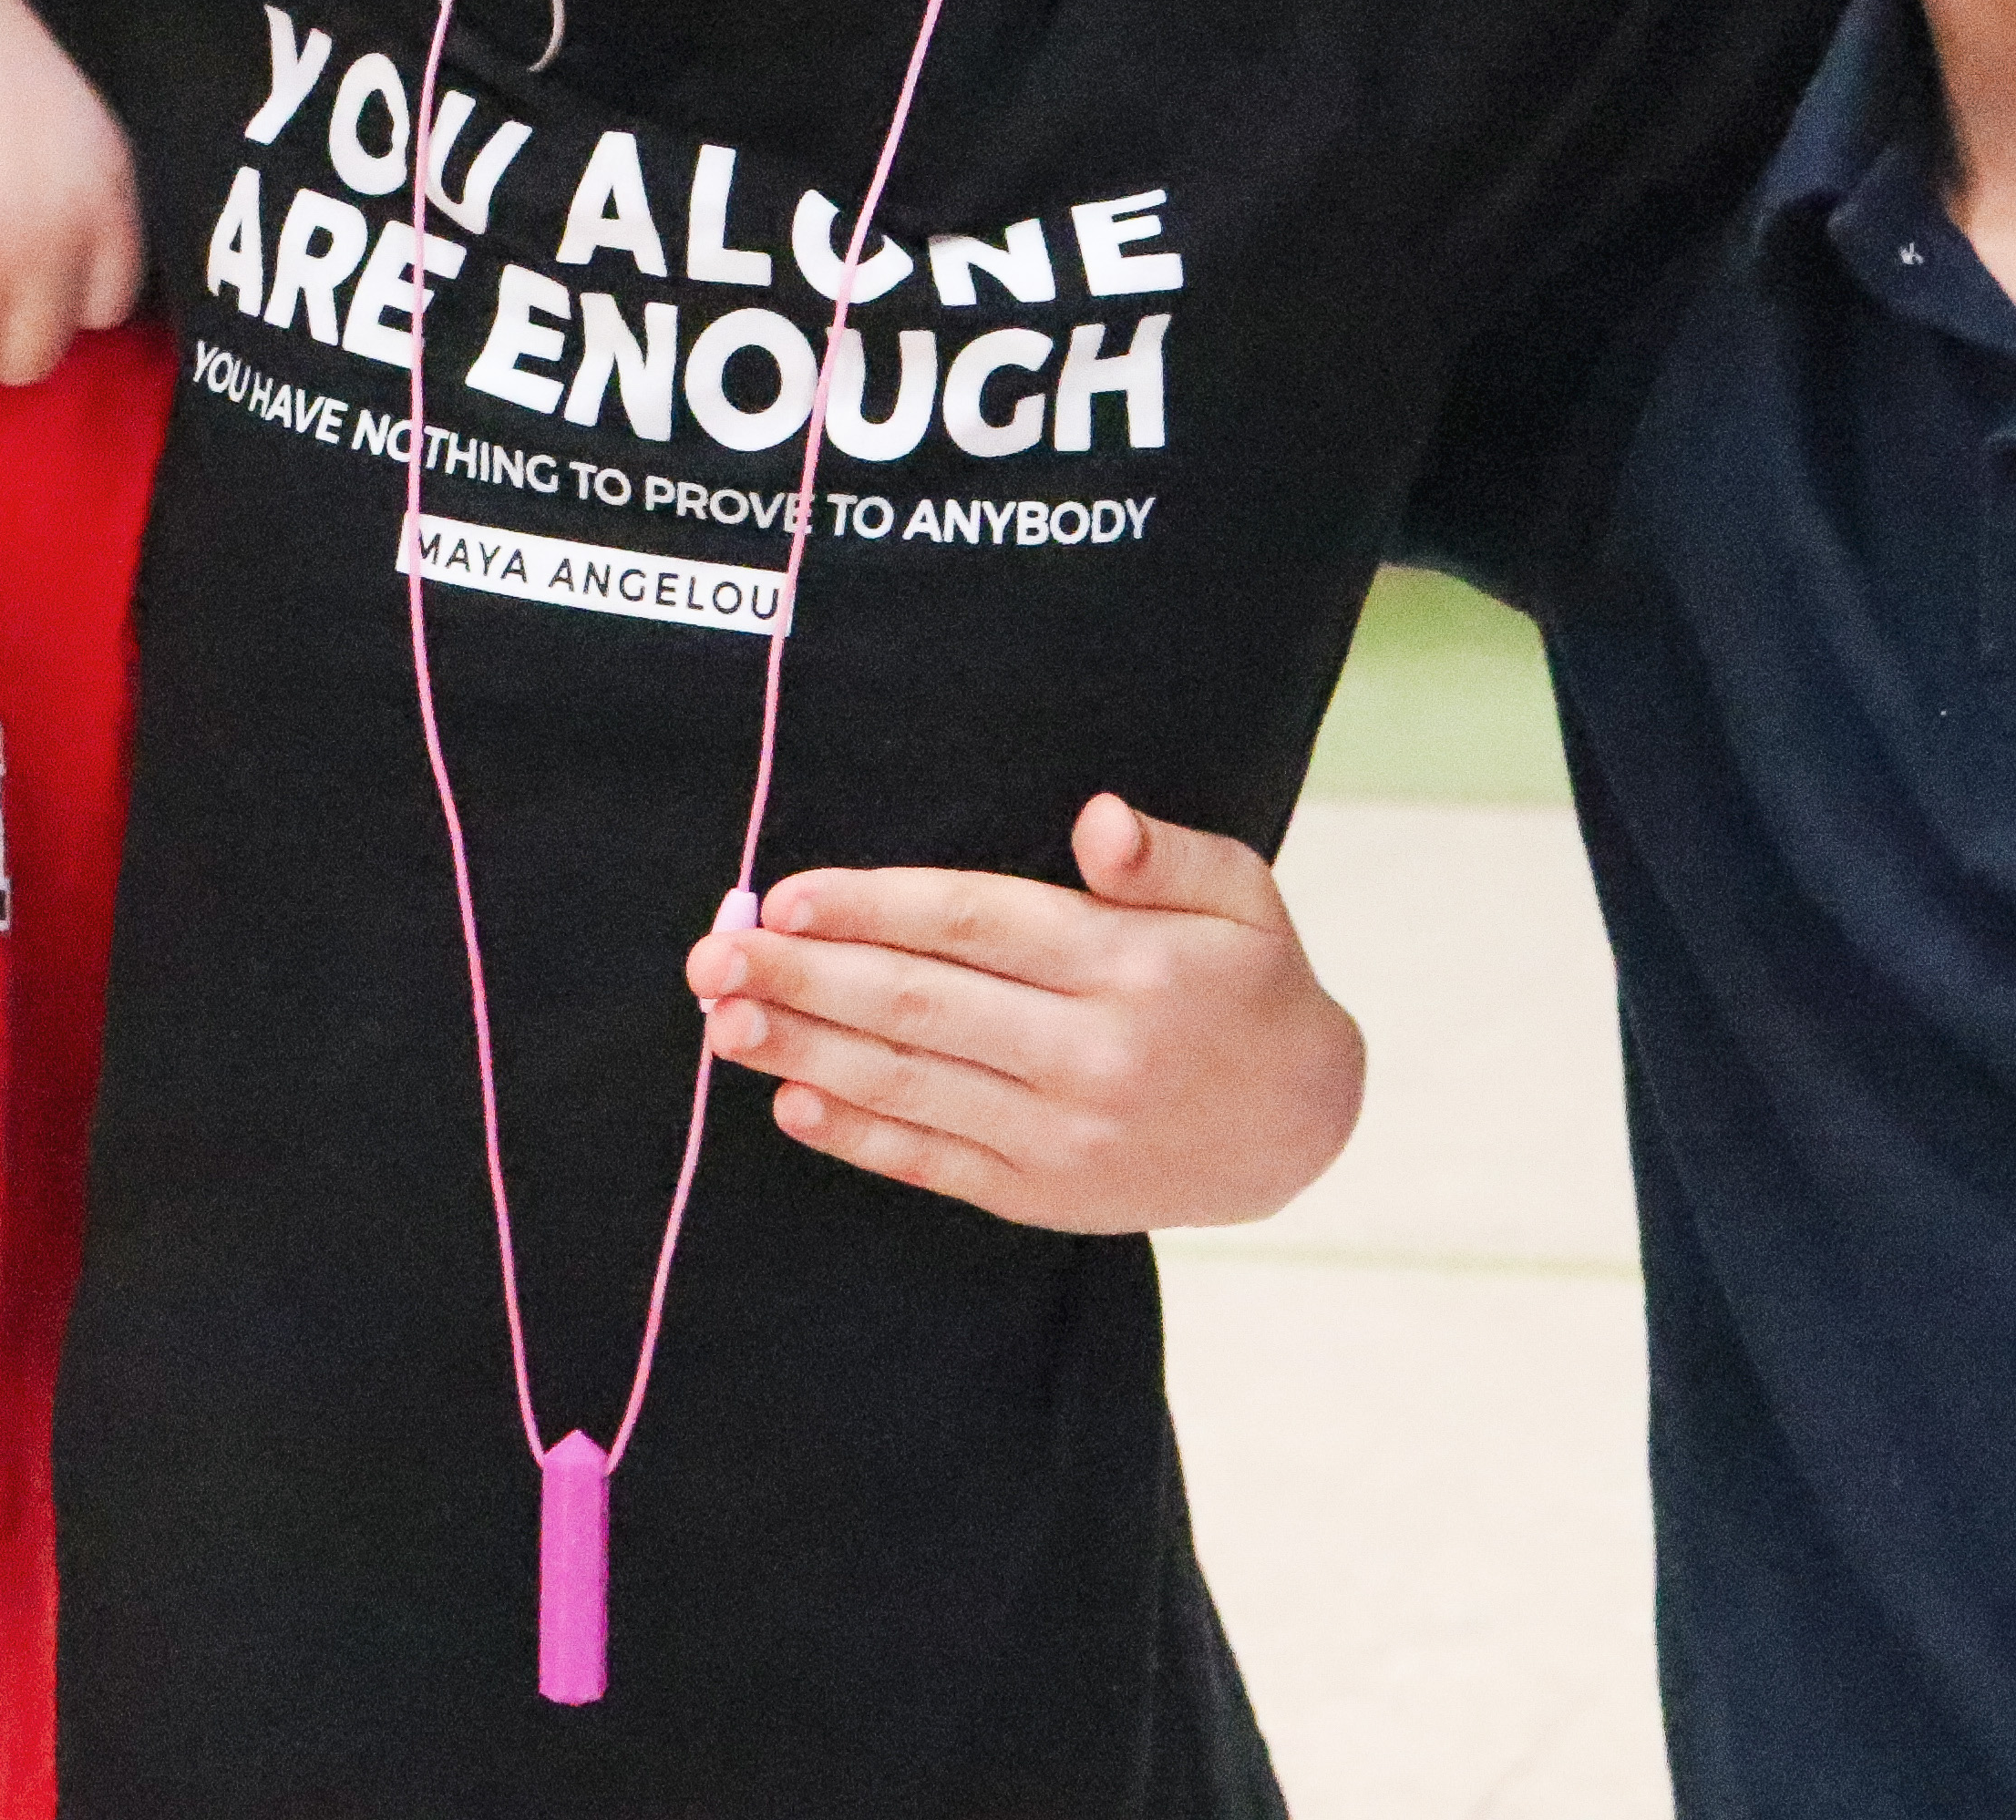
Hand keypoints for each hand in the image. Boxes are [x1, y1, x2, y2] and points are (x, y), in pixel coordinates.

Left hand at [678, 794, 1364, 1233]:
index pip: (973, 925)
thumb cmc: (1247, 980)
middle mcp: (1092, 1055)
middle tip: (714, 956)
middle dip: (806, 978)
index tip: (784, 895)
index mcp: (1128, 967)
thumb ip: (1165, 856)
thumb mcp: (1242, 895)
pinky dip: (857, 1135)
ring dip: (806, 1052)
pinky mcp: (1046, 1195)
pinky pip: (934, 1162)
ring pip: (912, 1086)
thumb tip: (1098, 820)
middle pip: (921, 1007)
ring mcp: (1065, 1136)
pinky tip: (789, 1100)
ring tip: (723, 1022)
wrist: (1302, 1127)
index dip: (872, 908)